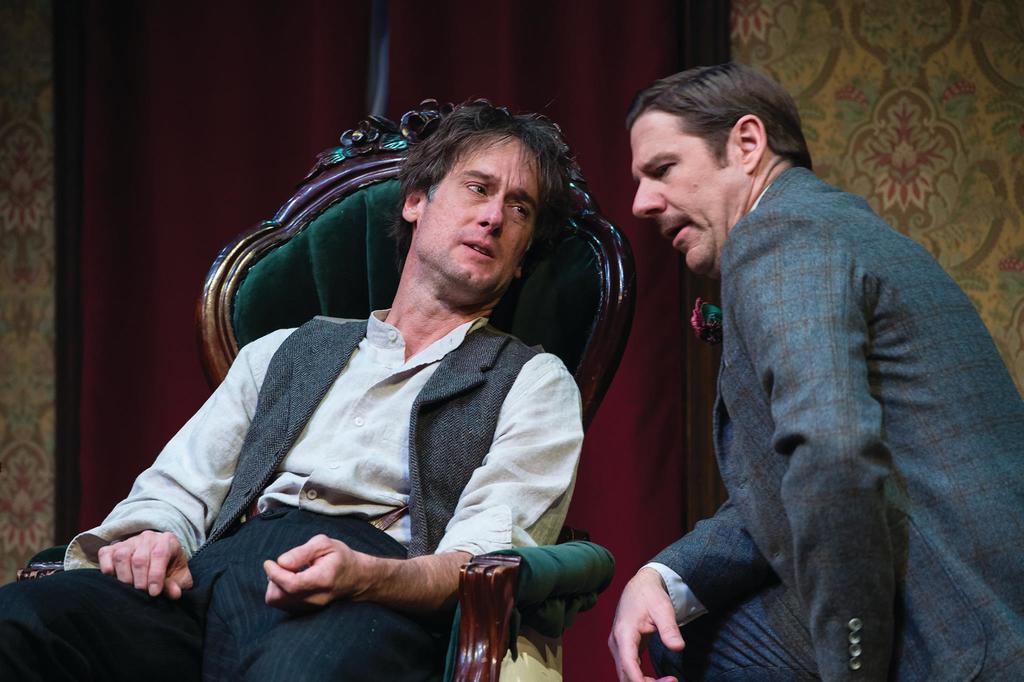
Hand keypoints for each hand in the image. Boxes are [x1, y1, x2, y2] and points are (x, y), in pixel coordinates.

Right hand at [97, 530, 192, 598]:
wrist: (159, 559)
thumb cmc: (170, 569)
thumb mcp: (178, 576)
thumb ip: (176, 584)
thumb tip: (175, 594)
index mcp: (167, 541)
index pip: (160, 554)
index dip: (155, 575)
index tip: (153, 593)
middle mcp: (148, 538)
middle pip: (139, 559)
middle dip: (140, 581)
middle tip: (142, 594)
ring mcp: (129, 541)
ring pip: (122, 556)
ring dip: (124, 577)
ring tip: (130, 589)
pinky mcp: (113, 547)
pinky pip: (105, 554)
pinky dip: (107, 568)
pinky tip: (114, 580)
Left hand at [263, 534, 374, 611]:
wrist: (355, 577)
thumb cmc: (339, 557)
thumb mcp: (324, 544)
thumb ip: (301, 552)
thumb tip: (281, 561)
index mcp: (322, 579)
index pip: (292, 584)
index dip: (275, 573)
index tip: (269, 562)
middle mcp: (316, 597)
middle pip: (280, 596)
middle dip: (273, 579)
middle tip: (283, 565)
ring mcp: (310, 607)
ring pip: (277, 601)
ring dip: (275, 585)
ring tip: (288, 572)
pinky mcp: (304, 610)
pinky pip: (281, 603)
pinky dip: (279, 591)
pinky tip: (290, 580)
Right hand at [609, 567, 684, 681]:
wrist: (640, 586)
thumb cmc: (650, 596)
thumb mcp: (663, 609)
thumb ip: (669, 629)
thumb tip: (678, 647)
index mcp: (624, 633)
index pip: (628, 664)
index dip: (641, 681)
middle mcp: (617, 643)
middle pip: (626, 675)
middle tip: (672, 681)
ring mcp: (619, 647)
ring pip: (626, 675)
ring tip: (669, 681)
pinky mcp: (625, 649)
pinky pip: (629, 670)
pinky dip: (642, 679)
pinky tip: (659, 680)